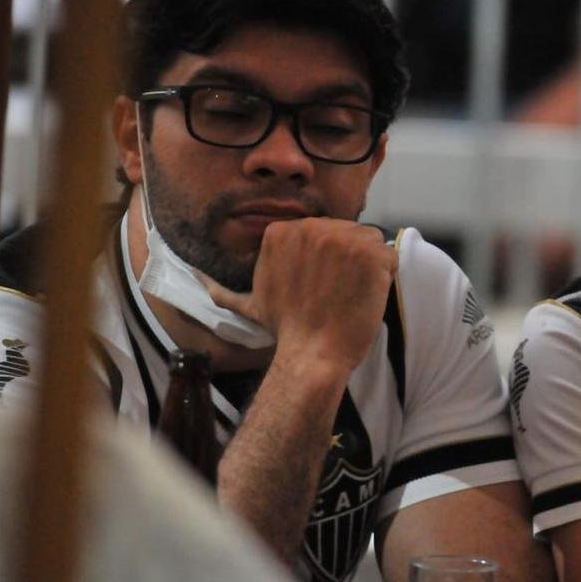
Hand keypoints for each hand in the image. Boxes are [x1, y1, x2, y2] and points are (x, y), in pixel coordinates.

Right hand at [203, 218, 396, 376]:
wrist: (313, 354)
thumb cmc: (286, 330)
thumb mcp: (248, 305)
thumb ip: (220, 288)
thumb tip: (190, 274)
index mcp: (283, 231)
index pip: (324, 231)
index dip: (328, 259)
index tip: (320, 285)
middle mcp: (312, 227)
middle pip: (348, 232)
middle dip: (348, 261)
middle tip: (336, 293)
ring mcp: (342, 238)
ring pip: (371, 241)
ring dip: (367, 267)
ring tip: (350, 294)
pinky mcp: (370, 253)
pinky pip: (389, 255)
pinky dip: (385, 276)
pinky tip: (366, 296)